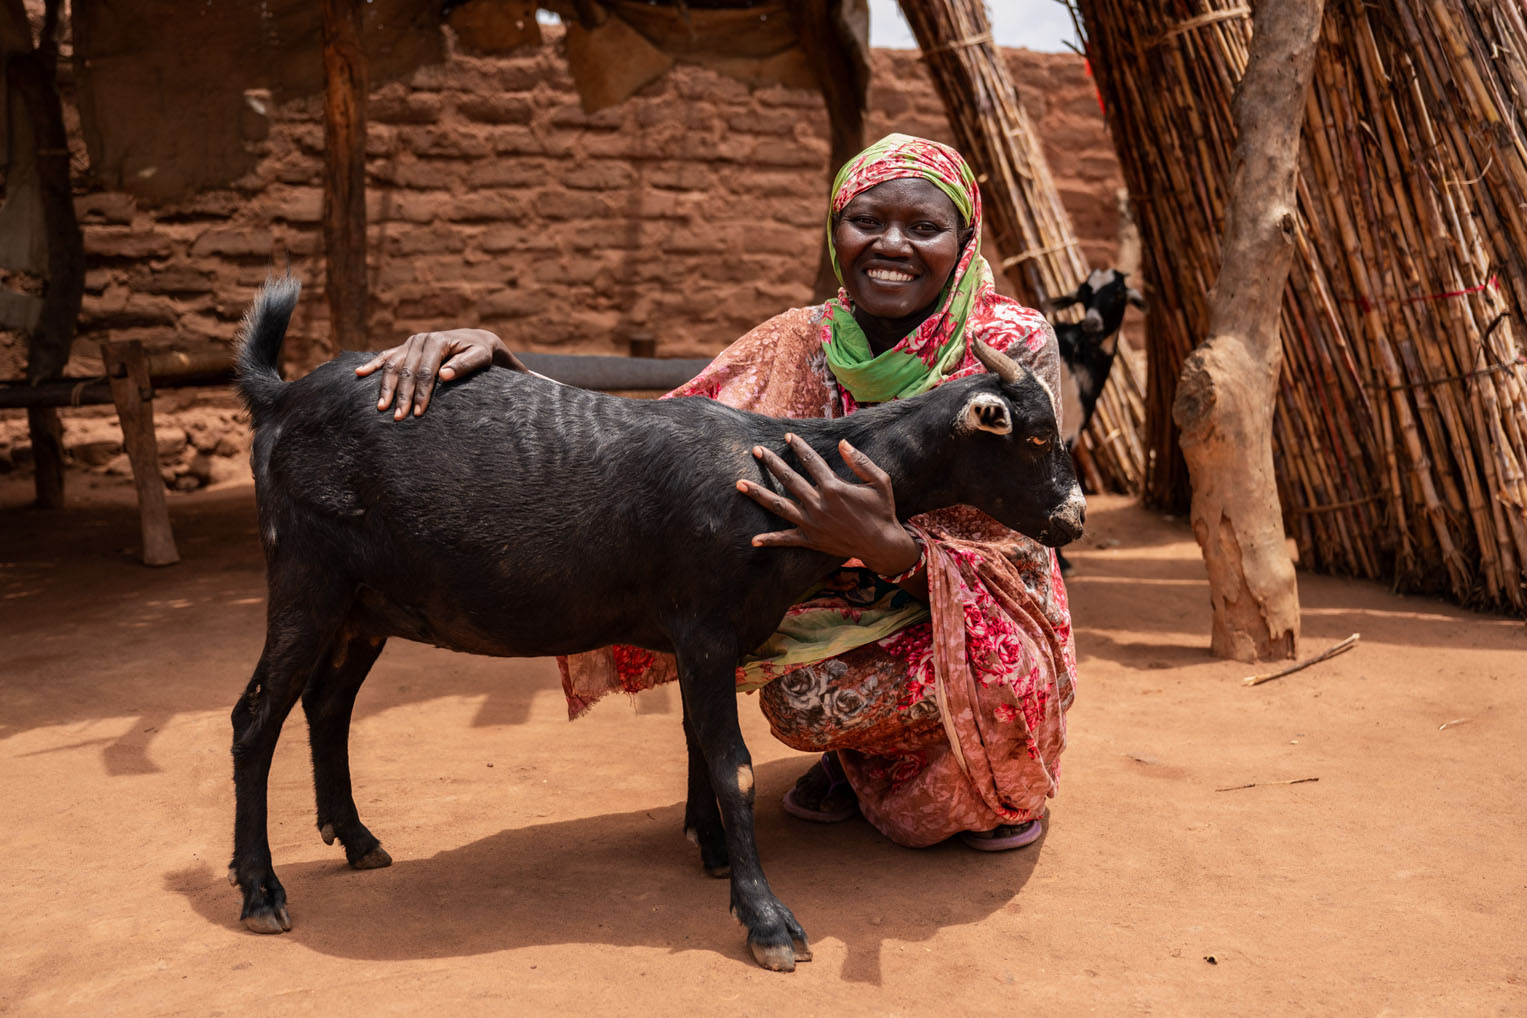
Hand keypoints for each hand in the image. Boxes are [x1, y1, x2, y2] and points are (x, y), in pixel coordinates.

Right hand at [354, 328, 517, 418]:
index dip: (421, 393)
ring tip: (381, 407)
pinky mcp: (405, 347)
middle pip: (406, 370)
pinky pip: (386, 356)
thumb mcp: (480, 357)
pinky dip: (372, 364)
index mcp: (437, 341)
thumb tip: (445, 375)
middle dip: (401, 395)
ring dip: (385, 387)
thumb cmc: (480, 352)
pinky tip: (359, 373)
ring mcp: (410, 343)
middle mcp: (420, 340)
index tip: (417, 412)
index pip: (425, 371)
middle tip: (398, 417)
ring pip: (392, 365)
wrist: (476, 340)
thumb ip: (465, 365)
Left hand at [736, 434, 920, 577]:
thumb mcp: (879, 481)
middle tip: (756, 450)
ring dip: (758, 494)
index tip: (788, 436)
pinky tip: (754, 540)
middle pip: (788, 478)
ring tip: (740, 484)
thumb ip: (860, 461)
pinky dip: (770, 540)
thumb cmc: (882, 510)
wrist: (882, 545)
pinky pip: (786, 539)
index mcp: (833, 487)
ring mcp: (811, 523)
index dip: (799, 446)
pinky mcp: (811, 540)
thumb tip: (842, 443)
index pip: (810, 461)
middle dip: (771, 462)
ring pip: (779, 506)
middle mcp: (818, 503)